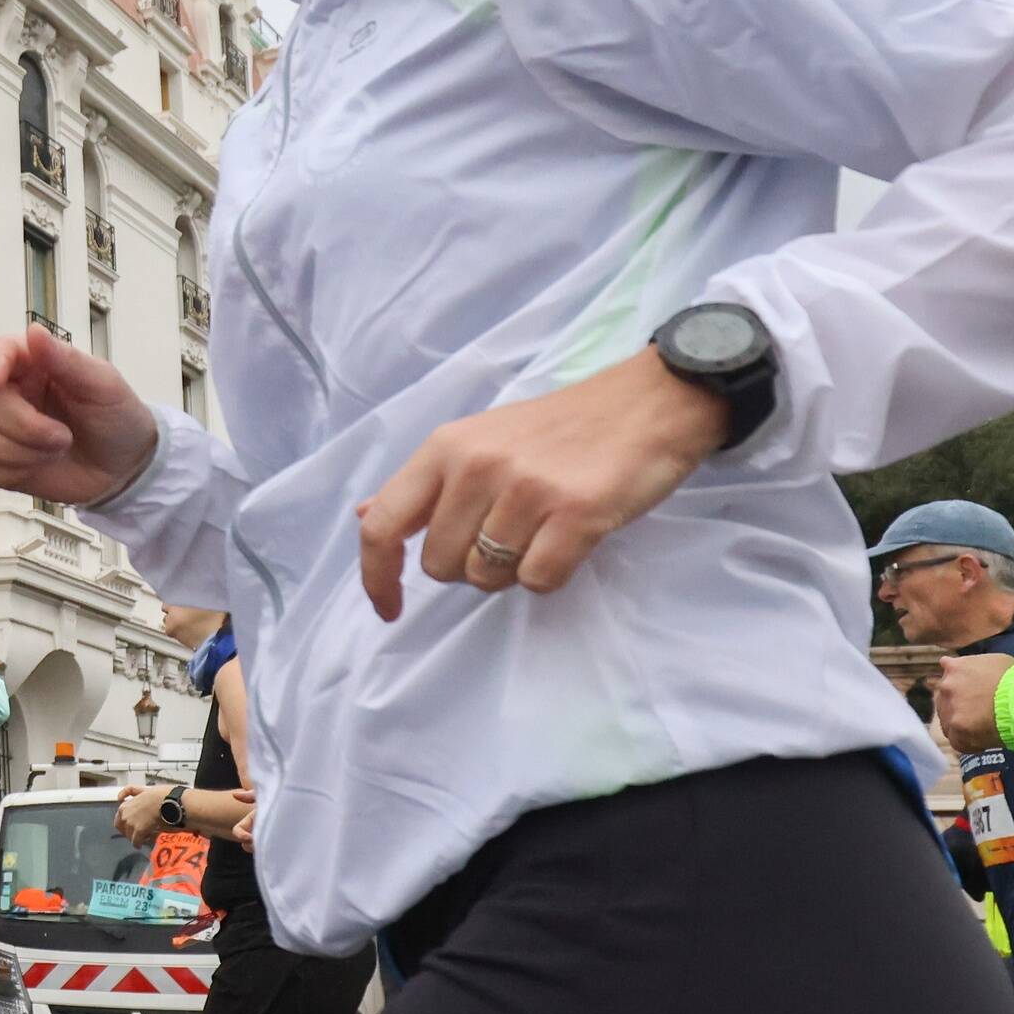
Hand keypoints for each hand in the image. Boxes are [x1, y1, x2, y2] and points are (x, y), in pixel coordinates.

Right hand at [0, 328, 160, 507]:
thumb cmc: (117, 418)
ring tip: (52, 453)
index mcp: (32, 365)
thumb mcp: (103, 385)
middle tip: (63, 437)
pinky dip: (7, 473)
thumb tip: (34, 331)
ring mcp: (1, 431)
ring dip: (16, 452)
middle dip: (25, 426)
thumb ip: (67, 360)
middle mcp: (11, 394)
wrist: (127, 467)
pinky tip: (36, 468)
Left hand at [112, 784, 167, 841]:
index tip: (131, 826)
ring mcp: (131, 823)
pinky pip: (136, 842)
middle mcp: (125, 815)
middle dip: (128, 832)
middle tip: (136, 833)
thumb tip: (119, 797)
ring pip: (129, 836)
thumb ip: (129, 791)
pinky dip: (138, 844)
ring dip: (135, 837)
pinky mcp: (139, 830)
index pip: (118, 820)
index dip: (125, 824)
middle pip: (122, 829)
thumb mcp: (141, 789)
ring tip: (143, 836)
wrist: (169, 800)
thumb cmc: (159, 794)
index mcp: (124, 806)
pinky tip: (142, 844)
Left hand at [355, 350, 734, 620]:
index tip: (389, 608)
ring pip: (487, 578)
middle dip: (468, 566)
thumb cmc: (561, 428)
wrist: (648, 404)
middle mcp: (477, 466)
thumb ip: (425, 484)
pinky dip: (551, 573)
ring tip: (541, 529)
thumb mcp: (480, 439)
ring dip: (511, 570)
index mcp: (445, 447)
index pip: (382, 524)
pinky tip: (568, 538)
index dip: (376, 577)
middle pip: (439, 566)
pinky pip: (537, 581)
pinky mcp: (574, 514)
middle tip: (507, 533)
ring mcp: (525, 490)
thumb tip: (365, 516)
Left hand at [928, 651, 1013, 752]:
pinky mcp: (957, 729)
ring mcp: (950, 708)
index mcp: (955, 668)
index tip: (970, 696)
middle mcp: (947, 686)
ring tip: (986, 728)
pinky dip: (970, 743)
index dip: (960, 689)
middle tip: (980, 714)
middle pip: (946, 701)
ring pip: (949, 722)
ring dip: (963, 727)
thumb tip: (955, 665)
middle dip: (960, 708)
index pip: (948, 678)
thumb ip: (972, 665)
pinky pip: (958, 741)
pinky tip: (986, 740)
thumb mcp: (994, 661)